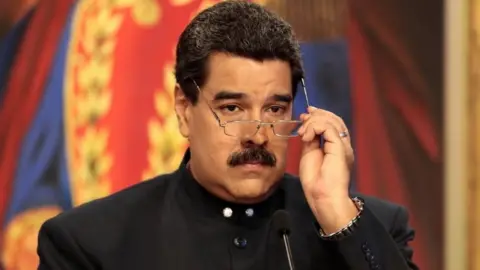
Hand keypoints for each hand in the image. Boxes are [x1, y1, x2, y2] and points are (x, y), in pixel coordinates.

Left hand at [297, 106, 356, 233]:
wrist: (322, 196)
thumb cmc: (315, 181)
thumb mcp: (309, 155)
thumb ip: (311, 141)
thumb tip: (308, 127)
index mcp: (337, 147)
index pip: (333, 124)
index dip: (319, 116)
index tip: (305, 116)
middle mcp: (343, 145)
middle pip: (335, 120)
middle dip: (318, 114)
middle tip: (304, 116)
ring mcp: (343, 146)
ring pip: (332, 121)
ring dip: (314, 122)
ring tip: (303, 132)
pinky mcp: (340, 147)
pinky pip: (328, 128)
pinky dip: (315, 127)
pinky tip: (307, 136)